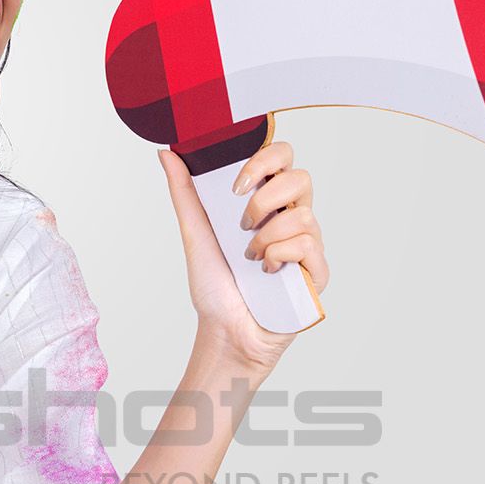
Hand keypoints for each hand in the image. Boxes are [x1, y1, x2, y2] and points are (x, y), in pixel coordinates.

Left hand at [157, 141, 329, 369]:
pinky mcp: (316, 272)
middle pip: (302, 177)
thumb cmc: (213, 285)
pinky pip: (309, 245)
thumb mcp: (194, 232)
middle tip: (241, 225)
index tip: (236, 185)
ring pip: (304, 214)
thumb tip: (168, 153)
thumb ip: (184, 191)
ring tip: (249, 257)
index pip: (283, 158)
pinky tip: (266, 272)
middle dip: (265, 198)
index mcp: (266, 203)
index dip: (266, 159)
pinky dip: (279, 256)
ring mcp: (307, 245)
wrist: (222, 330)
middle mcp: (290, 219)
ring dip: (266, 236)